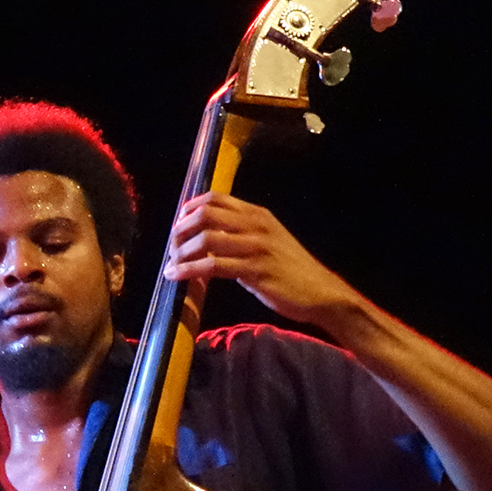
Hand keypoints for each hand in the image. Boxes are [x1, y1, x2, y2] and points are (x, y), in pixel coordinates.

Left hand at [162, 192, 358, 330]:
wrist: (320, 292)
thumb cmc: (289, 271)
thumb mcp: (266, 242)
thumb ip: (240, 235)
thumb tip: (206, 238)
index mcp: (257, 214)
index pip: (215, 198)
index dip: (189, 209)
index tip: (178, 226)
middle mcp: (256, 225)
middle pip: (206, 214)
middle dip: (181, 230)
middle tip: (172, 248)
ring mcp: (256, 246)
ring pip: (206, 239)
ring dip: (182, 253)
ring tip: (171, 265)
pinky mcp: (254, 270)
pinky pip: (213, 266)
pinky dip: (189, 270)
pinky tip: (176, 277)